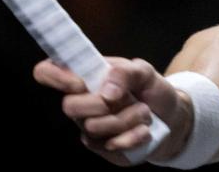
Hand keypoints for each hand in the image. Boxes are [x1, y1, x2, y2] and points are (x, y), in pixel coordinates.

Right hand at [33, 57, 192, 165]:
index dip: (54, 76)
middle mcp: (81, 101)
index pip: (47, 71)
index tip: (80, 82)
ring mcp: (89, 126)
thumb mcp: (144, 71)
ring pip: (92, 127)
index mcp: (85, 75)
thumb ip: (125, 72)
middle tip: (125, 98)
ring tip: (143, 112)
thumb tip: (107, 91)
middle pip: (68, 106)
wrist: (171, 118)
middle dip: (101, 104)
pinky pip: (108, 145)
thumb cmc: (151, 90)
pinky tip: (144, 130)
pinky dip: (132, 136)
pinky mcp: (102, 147)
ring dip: (125, 119)